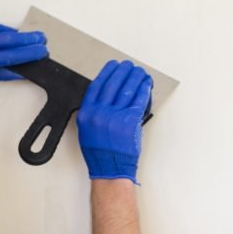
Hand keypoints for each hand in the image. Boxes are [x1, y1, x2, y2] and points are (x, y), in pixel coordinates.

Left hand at [0, 15, 47, 81]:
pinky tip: (6, 34)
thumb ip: (3, 73)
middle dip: (30, 39)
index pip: (12, 55)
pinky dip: (1, 30)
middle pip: (12, 39)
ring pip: (3, 30)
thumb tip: (23, 71)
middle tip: (42, 38)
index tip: (42, 51)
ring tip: (29, 38)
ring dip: (17, 34)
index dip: (29, 53)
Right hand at [77, 60, 152, 183]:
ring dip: (135, 77)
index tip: (113, 65)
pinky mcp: (129, 121)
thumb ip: (93, 112)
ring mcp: (115, 117)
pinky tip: (145, 84)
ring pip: (127, 89)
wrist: (110, 168)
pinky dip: (143, 90)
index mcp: (87, 113)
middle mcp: (99, 113)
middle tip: (129, 66)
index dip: (106, 72)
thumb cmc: (99, 152)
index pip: (97, 86)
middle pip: (113, 84)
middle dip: (123, 71)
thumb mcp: (87, 130)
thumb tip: (107, 95)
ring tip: (139, 72)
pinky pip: (138, 100)